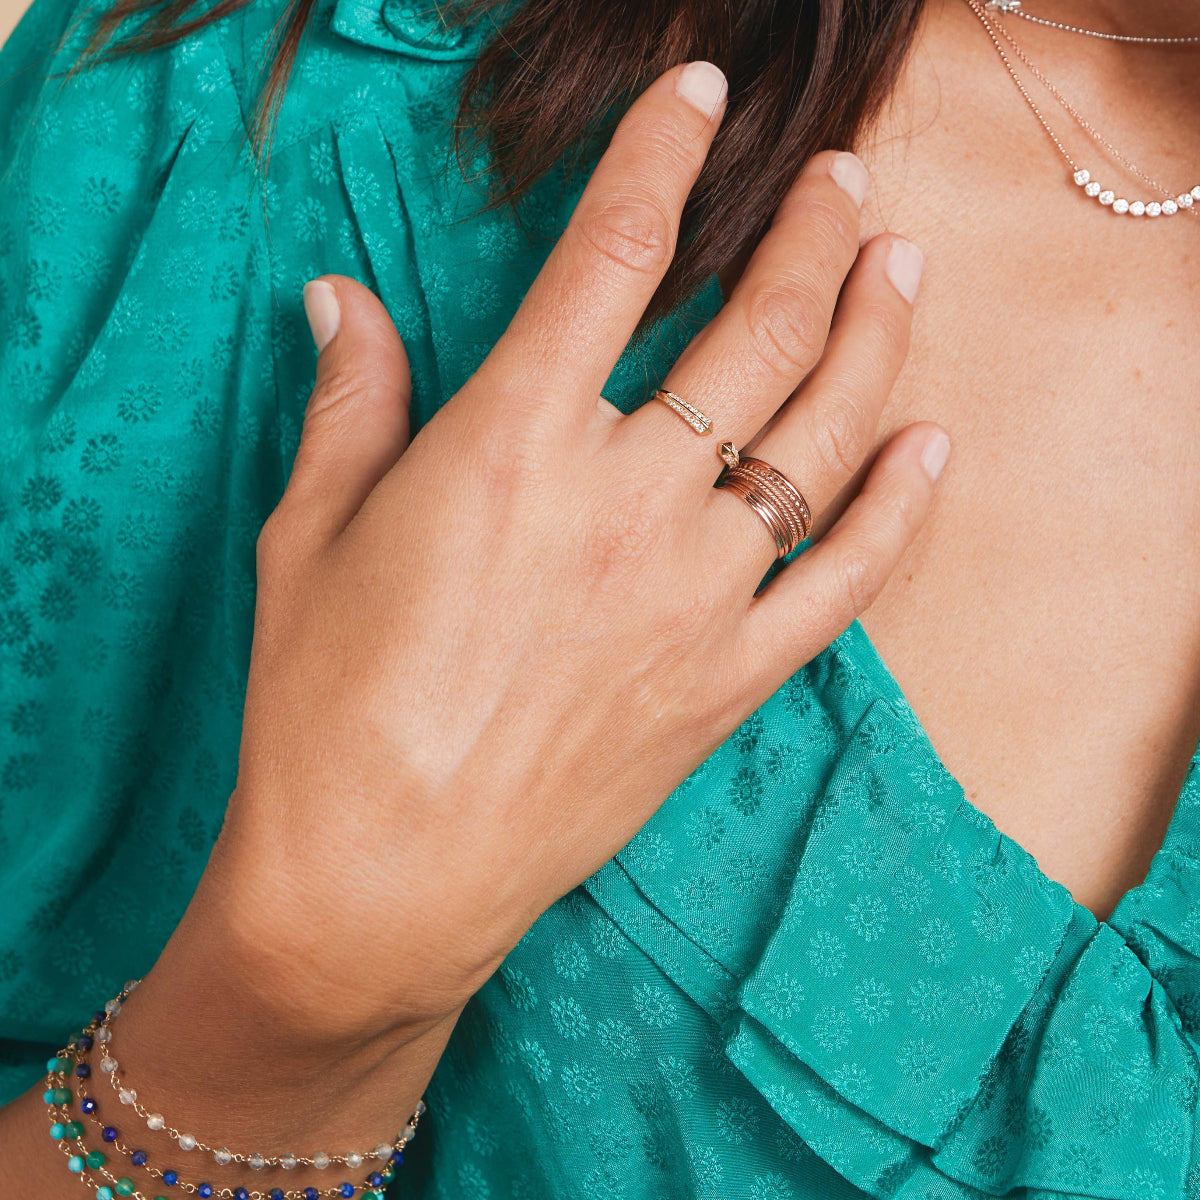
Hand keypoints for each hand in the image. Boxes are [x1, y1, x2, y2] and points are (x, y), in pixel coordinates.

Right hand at [211, 60, 947, 1040]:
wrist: (382, 877)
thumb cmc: (324, 705)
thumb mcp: (312, 536)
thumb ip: (350, 403)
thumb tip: (339, 301)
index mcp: (510, 445)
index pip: (610, 254)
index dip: (660, 154)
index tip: (698, 96)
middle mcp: (623, 503)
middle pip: (754, 332)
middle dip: (807, 234)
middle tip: (839, 179)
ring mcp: (693, 596)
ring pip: (821, 438)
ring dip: (874, 336)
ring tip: (903, 266)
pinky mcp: (727, 681)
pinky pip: (843, 582)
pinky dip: (899, 511)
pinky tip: (930, 446)